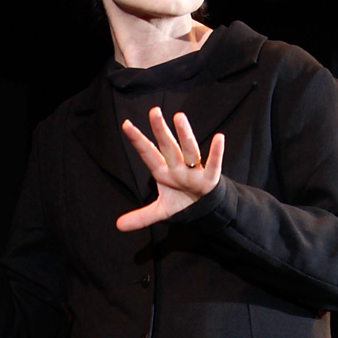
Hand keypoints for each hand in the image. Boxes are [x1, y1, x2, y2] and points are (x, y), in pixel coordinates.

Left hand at [116, 107, 223, 231]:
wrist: (205, 209)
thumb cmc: (182, 202)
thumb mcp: (161, 211)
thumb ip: (141, 217)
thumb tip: (118, 225)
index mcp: (164, 172)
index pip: (148, 154)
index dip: (138, 141)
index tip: (126, 125)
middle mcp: (177, 167)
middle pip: (167, 147)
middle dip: (160, 130)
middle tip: (154, 111)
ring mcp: (194, 171)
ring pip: (188, 150)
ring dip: (184, 135)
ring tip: (179, 117)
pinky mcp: (210, 180)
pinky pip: (214, 165)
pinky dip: (216, 153)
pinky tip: (219, 138)